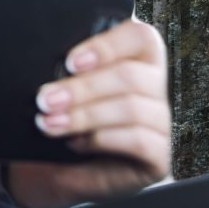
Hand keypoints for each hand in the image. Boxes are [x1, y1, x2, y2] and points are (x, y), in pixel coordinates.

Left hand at [8, 19, 171, 207]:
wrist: (66, 170)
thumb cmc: (66, 119)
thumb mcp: (65, 89)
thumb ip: (69, 71)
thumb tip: (48, 59)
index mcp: (137, 61)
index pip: (140, 37)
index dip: (107, 46)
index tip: (70, 62)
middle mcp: (157, 88)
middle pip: (130, 75)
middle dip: (82, 88)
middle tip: (45, 99)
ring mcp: (163, 123)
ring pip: (132, 108)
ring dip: (83, 115)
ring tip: (49, 123)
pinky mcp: (162, 156)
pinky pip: (140, 140)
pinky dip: (101, 139)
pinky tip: (77, 143)